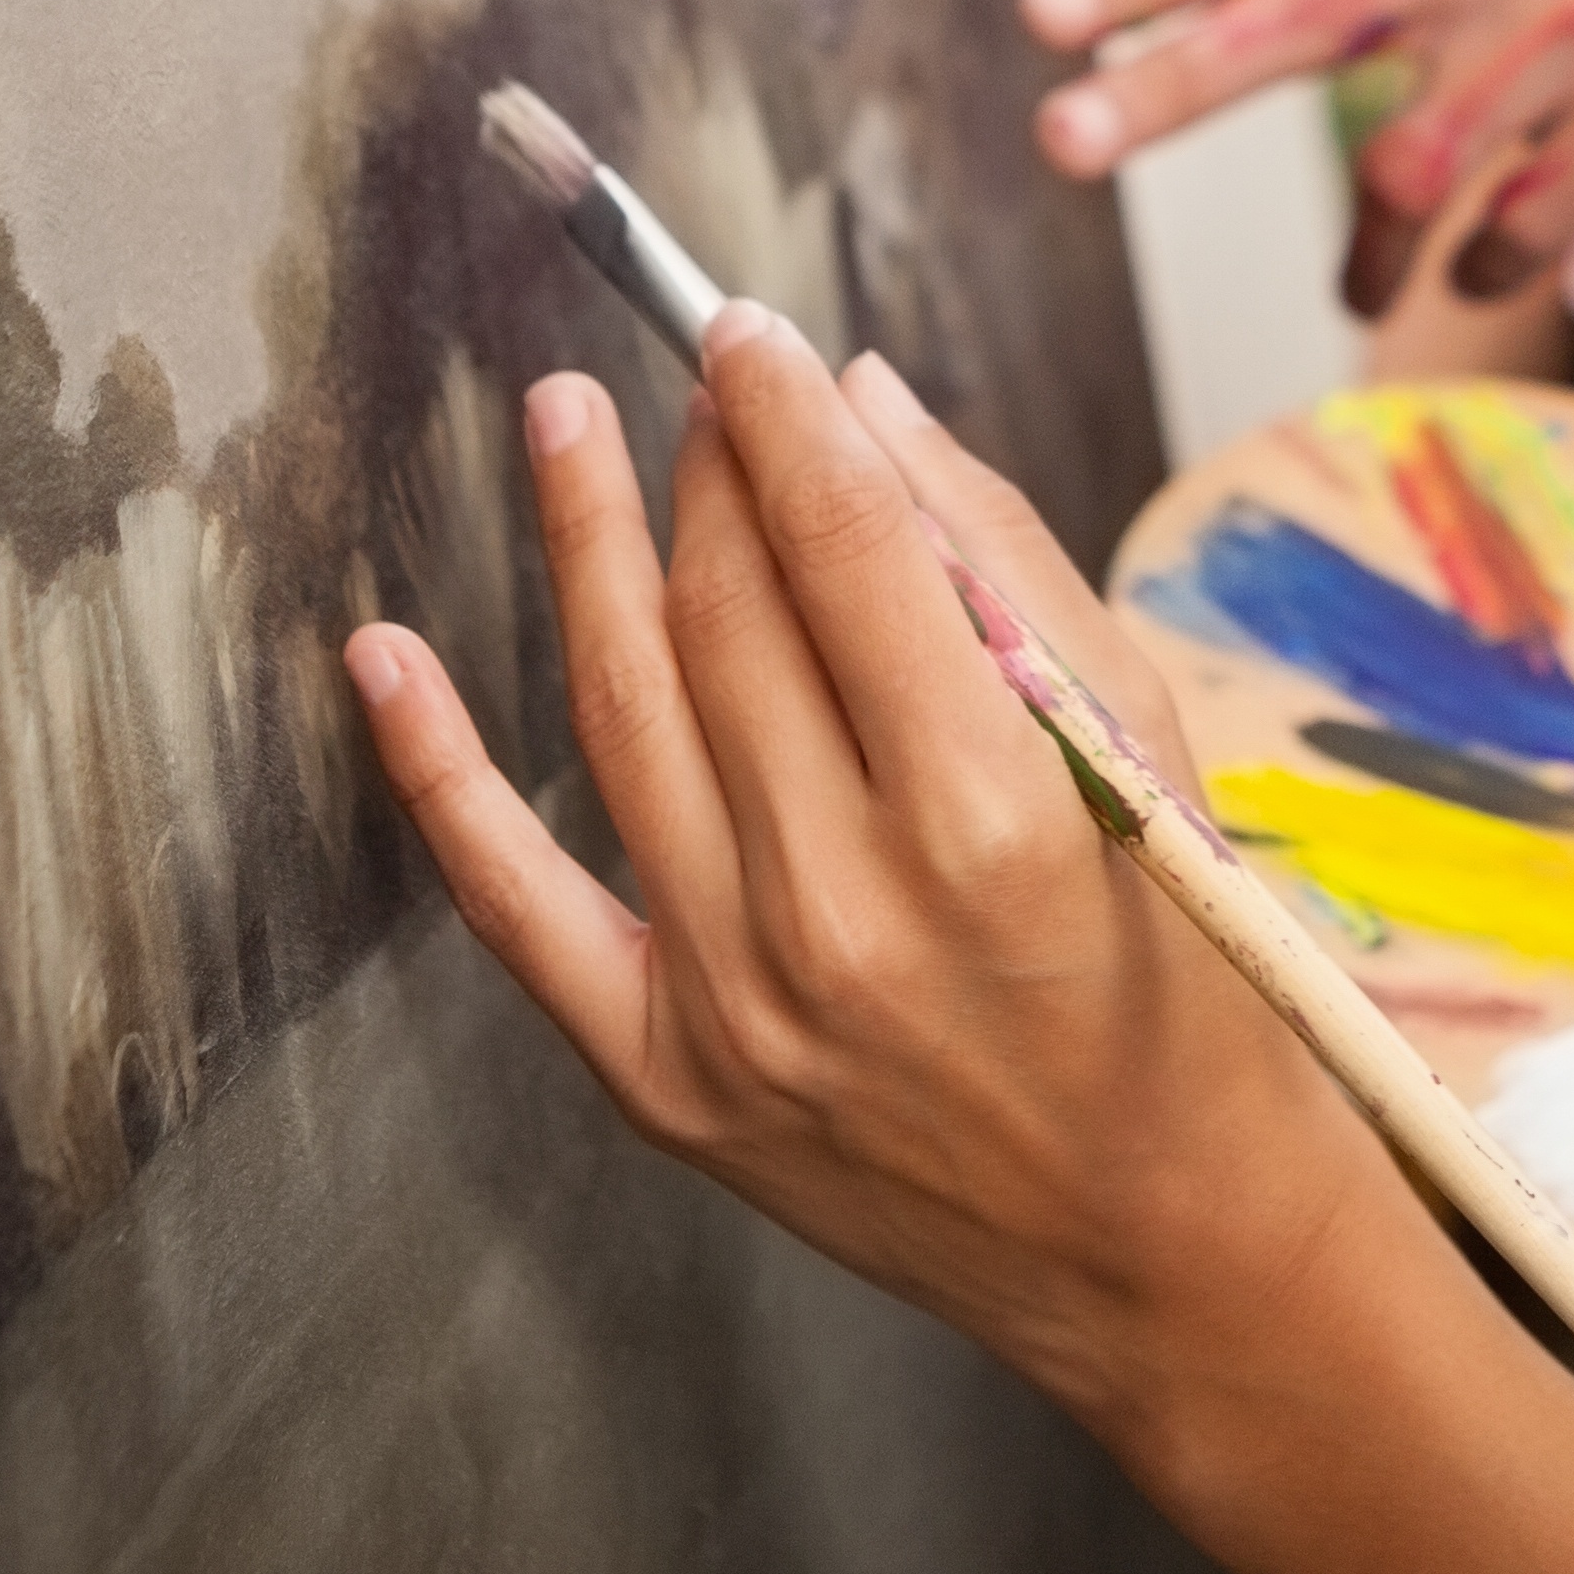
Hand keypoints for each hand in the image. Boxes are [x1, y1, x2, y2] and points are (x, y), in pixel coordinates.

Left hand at [343, 314, 1400, 1438]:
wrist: (1163, 1245)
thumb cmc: (1187, 981)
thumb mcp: (1151, 749)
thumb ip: (1004, 565)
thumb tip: (863, 403)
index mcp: (993, 817)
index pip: (843, 551)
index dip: (781, 416)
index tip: (748, 328)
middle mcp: (845, 908)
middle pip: (728, 614)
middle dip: (705, 464)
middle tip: (693, 375)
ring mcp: (736, 1001)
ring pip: (624, 710)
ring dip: (581, 545)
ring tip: (564, 426)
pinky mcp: (663, 1076)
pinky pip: (515, 898)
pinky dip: (436, 770)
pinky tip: (386, 655)